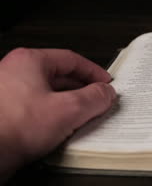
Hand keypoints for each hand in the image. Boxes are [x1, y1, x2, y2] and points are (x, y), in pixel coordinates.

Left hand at [0, 48, 115, 180]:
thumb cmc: (9, 128)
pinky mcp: (5, 113)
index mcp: (29, 61)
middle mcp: (14, 72)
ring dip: (67, 104)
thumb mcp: (68, 110)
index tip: (105, 83)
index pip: (71, 59)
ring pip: (47, 93)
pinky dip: (51, 116)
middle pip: (60, 76)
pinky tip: (60, 129)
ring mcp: (7, 92)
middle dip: (82, 90)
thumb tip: (105, 93)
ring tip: (82, 117)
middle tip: (97, 101)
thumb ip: (94, 98)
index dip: (94, 72)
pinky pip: (35, 109)